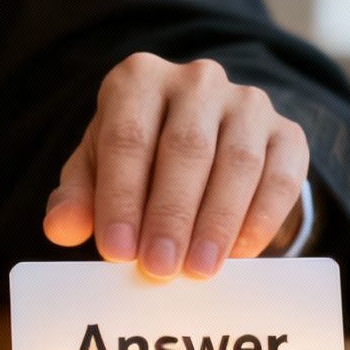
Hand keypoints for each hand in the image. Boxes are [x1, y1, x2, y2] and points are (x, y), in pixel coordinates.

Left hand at [42, 53, 307, 279]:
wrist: (202, 143)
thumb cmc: (136, 160)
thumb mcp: (97, 171)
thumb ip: (76, 197)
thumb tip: (60, 227)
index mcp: (138, 79)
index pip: (127, 138)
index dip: (121, 198)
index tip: (116, 252)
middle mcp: (196, 80)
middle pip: (185, 149)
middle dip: (170, 215)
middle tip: (158, 269)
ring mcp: (248, 103)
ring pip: (237, 161)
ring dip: (216, 222)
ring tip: (196, 271)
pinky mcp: (288, 133)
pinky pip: (281, 176)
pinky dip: (260, 219)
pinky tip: (239, 255)